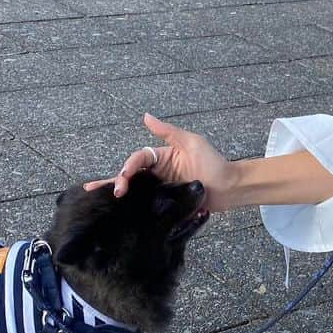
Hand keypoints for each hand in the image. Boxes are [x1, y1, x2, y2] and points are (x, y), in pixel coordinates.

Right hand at [83, 113, 234, 207]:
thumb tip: (146, 116)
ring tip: (103, 202)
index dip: (129, 166)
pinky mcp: (167, 206)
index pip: (138, 159)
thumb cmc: (213, 163)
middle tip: (108, 192)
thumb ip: (168, 132)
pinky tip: (120, 215)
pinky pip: (147, 206)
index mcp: (161, 158)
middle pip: (132, 176)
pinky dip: (133, 209)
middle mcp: (158, 174)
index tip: (125, 176)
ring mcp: (161, 190)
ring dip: (119, 195)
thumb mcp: (192, 143)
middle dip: (116, 182)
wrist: (230, 188)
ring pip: (136, 192)